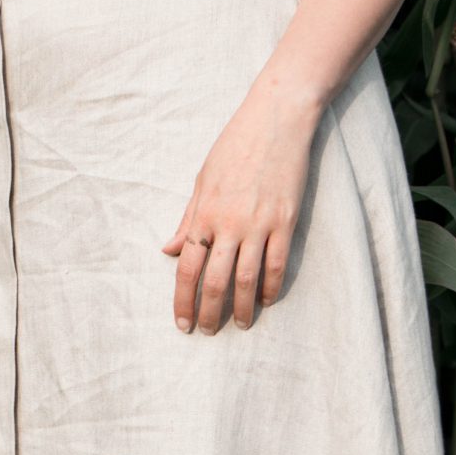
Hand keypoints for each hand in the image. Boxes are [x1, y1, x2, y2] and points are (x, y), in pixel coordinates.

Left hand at [162, 84, 320, 333]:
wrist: (276, 121)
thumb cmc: (234, 147)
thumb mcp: (202, 180)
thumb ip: (188, 219)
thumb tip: (169, 250)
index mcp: (204, 214)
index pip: (187, 268)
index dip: (183, 300)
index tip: (182, 323)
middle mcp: (229, 224)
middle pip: (215, 281)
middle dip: (210, 313)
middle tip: (208, 332)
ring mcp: (259, 224)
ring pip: (247, 280)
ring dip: (242, 308)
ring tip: (241, 324)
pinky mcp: (286, 221)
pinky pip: (277, 264)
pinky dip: (271, 287)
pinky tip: (266, 300)